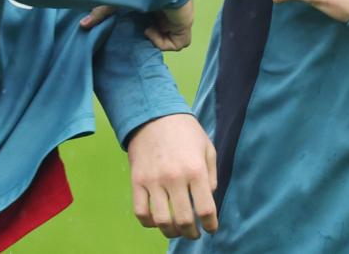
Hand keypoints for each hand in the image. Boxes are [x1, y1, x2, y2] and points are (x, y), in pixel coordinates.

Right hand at [80, 1, 193, 50]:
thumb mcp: (116, 1)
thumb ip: (101, 13)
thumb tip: (82, 24)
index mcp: (157, 5)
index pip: (153, 22)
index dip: (142, 29)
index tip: (130, 29)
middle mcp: (169, 12)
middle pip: (163, 32)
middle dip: (149, 36)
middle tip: (136, 32)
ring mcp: (178, 20)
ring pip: (170, 39)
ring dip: (156, 37)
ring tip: (145, 28)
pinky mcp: (184, 26)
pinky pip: (177, 45)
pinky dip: (162, 41)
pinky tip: (150, 29)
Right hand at [127, 113, 218, 239]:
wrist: (154, 114)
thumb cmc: (185, 131)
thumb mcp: (207, 148)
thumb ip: (211, 175)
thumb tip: (208, 198)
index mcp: (196, 170)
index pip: (205, 209)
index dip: (210, 225)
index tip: (211, 228)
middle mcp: (175, 178)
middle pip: (183, 219)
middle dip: (191, 233)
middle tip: (194, 234)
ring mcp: (154, 181)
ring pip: (161, 220)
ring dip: (171, 232)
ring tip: (176, 231)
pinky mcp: (137, 181)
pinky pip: (140, 212)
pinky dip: (149, 223)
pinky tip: (157, 221)